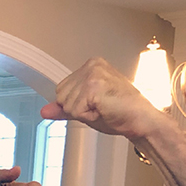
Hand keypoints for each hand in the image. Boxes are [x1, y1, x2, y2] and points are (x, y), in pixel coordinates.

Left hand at [40, 57, 164, 140]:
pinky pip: (75, 110)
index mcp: (91, 66)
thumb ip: (64, 108)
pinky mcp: (94, 86)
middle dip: (77, 109)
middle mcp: (91, 65)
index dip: (76, 104)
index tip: (97, 103)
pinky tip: (104, 110)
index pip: (61, 90)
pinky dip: (88, 117)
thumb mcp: (86, 109)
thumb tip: (44, 111)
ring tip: (104, 109)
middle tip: (101, 107)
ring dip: (83, 113)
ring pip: (66, 104)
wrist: (142, 120)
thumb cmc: (120, 113)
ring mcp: (93, 74)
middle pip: (60, 96)